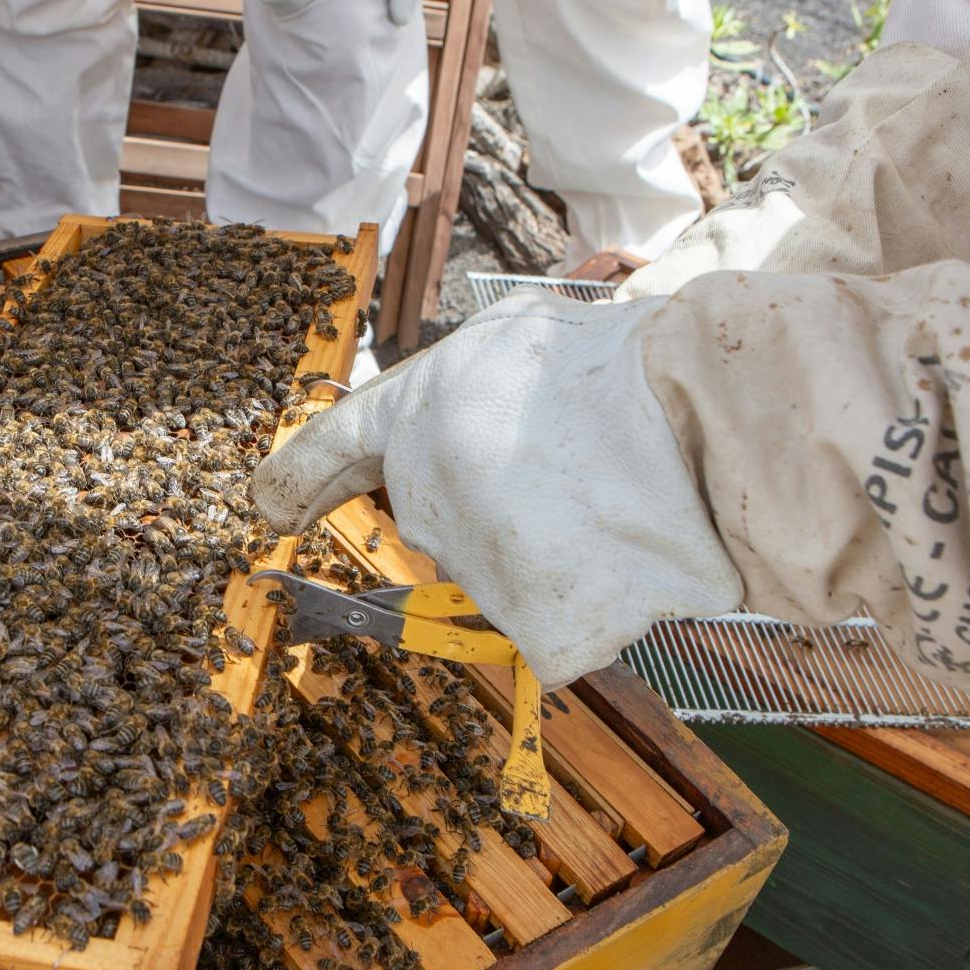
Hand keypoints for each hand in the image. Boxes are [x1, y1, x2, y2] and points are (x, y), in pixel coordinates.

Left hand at [252, 289, 743, 686]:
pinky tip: (631, 563)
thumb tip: (457, 429)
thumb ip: (468, 388)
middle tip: (572, 470)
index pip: (327, 450)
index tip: (270, 507)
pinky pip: (559, 634)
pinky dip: (600, 610)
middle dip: (501, 508)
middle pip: (445, 524)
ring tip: (615, 503)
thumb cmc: (621, 369)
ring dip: (558, 555)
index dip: (294, 480)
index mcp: (415, 412)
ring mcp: (477, 568)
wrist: (698, 416)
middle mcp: (426, 494)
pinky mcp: (537, 629)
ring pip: (508, 578)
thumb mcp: (516, 335)